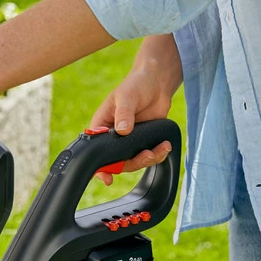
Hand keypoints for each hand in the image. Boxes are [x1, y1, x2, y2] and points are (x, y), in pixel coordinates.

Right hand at [90, 34, 182, 184]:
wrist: (156, 82)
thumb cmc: (136, 85)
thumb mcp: (127, 97)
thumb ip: (124, 114)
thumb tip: (122, 131)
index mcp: (102, 127)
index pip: (96, 151)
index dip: (100, 167)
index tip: (107, 177)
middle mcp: (114, 137)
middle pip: (117, 162)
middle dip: (133, 162)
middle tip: (146, 155)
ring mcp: (129, 141)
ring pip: (134, 161)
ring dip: (147, 159)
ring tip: (160, 149)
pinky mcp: (144, 141)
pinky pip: (148, 156)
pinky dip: (157, 155)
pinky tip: (164, 147)